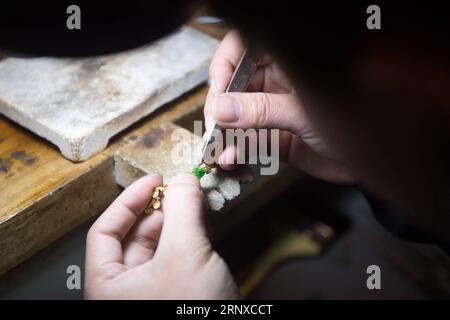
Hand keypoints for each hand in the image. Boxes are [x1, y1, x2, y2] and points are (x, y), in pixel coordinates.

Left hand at [85, 173, 238, 298]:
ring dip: (178, 222)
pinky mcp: (176, 294)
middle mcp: (125, 290)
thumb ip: (183, 210)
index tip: (154, 180)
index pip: (106, 230)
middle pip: (135, 236)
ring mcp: (152, 293)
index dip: (130, 200)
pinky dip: (189, 238)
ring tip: (196, 203)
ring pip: (159, 247)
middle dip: (160, 210)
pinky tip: (203, 225)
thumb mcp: (186, 255)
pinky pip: (177, 258)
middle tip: (182, 190)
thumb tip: (185, 178)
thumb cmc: (192, 315)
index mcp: (107, 285)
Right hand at [204, 31, 354, 182]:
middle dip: (219, 107)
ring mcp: (271, 110)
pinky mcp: (271, 137)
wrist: (370, 162)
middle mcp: (274, 83)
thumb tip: (222, 108)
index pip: (243, 50)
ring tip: (216, 150)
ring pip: (236, 116)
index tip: (218, 89)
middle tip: (213, 125)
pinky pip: (246, 141)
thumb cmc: (352, 122)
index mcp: (285, 63)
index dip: (225, 65)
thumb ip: (262, 109)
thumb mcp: (303, 112)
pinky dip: (236, 150)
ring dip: (223, 133)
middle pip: (233, 86)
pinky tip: (230, 159)